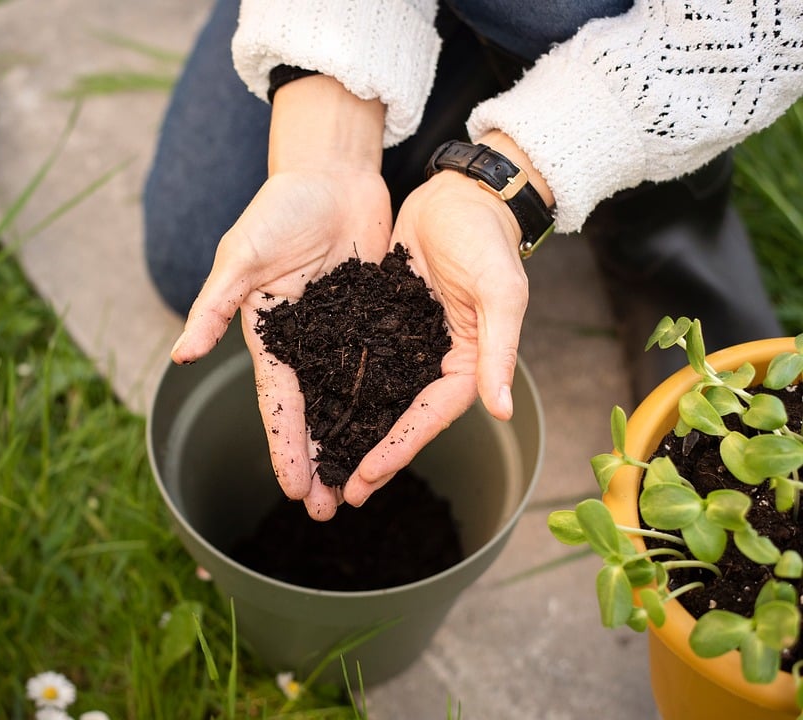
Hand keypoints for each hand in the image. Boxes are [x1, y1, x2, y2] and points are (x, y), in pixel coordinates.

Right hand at [171, 167, 392, 519]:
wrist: (330, 171)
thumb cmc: (278, 207)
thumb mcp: (241, 256)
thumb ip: (215, 307)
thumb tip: (181, 356)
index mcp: (269, 334)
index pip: (279, 402)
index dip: (286, 447)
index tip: (295, 490)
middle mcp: (304, 342)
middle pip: (314, 413)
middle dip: (319, 462)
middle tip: (329, 511)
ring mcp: (340, 332)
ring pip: (349, 398)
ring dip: (353, 441)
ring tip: (362, 486)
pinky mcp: (373, 315)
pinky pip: (381, 364)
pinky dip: (386, 399)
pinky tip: (398, 430)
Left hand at [342, 131, 544, 507]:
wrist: (460, 193)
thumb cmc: (487, 238)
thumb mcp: (500, 292)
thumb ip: (500, 351)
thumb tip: (500, 410)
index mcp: (467, 361)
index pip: (429, 416)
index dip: (399, 448)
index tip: (366, 477)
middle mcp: (434, 359)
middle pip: (398, 417)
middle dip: (369, 455)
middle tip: (337, 493)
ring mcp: (405, 342)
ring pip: (375, 396)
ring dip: (350, 430)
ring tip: (319, 465)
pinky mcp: (381, 320)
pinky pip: (357, 362)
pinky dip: (338, 387)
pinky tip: (311, 407)